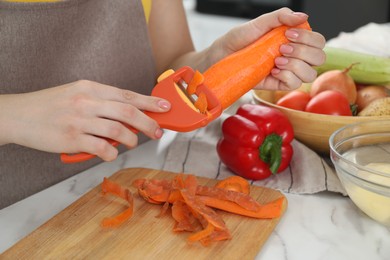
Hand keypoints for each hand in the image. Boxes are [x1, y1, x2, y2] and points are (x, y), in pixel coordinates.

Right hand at [0, 80, 170, 160]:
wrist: (18, 115)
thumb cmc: (50, 105)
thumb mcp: (76, 94)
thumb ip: (101, 102)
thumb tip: (129, 116)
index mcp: (90, 88)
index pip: (127, 95)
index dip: (149, 102)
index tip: (165, 108)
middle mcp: (87, 102)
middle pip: (128, 112)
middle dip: (149, 123)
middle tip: (157, 132)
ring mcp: (79, 120)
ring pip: (118, 131)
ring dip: (131, 139)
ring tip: (132, 143)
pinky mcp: (71, 139)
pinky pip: (102, 148)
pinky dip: (111, 152)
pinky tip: (110, 152)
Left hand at [208, 7, 325, 90]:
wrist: (220, 57)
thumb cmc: (237, 40)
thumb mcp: (258, 24)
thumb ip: (280, 17)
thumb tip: (303, 17)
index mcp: (294, 40)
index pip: (318, 41)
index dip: (309, 38)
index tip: (287, 34)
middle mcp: (294, 56)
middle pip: (319, 58)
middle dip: (303, 51)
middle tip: (282, 47)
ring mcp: (287, 71)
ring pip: (310, 74)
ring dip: (296, 65)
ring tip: (276, 60)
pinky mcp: (277, 84)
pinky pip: (294, 85)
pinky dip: (286, 76)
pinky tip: (272, 71)